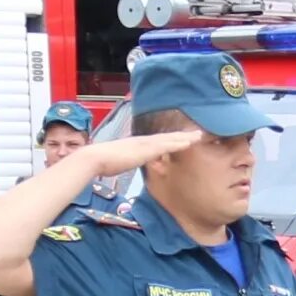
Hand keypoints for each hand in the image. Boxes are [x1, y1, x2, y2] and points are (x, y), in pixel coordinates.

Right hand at [86, 131, 202, 177]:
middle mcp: (143, 140)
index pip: (159, 140)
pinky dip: (178, 143)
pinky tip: (189, 143)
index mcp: (138, 143)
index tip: (185, 138)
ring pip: (169, 139)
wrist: (95, 158)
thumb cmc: (105, 162)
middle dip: (183, 135)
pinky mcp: (146, 149)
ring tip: (200, 135)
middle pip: (167, 137)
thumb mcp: (122, 160)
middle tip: (199, 133)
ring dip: (185, 137)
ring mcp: (145, 144)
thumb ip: (130, 160)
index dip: (172, 139)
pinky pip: (166, 146)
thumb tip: (132, 162)